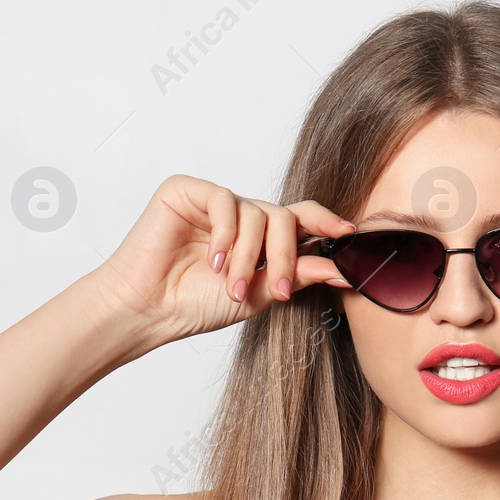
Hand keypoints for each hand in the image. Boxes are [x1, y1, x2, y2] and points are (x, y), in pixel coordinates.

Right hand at [89, 174, 354, 345]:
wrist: (149, 309)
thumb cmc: (195, 305)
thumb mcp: (258, 293)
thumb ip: (298, 274)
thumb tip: (342, 268)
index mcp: (258, 237)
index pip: (300, 218)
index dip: (326, 222)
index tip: (350, 234)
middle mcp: (239, 216)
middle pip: (284, 218)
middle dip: (286, 255)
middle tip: (279, 288)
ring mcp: (214, 202)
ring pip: (257, 212)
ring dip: (249, 255)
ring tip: (229, 285)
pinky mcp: (187, 191)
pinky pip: (225, 200)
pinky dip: (226, 233)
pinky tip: (212, 260)